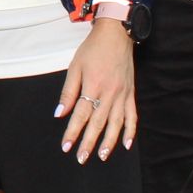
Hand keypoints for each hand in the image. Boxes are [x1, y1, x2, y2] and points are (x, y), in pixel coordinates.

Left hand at [55, 16, 137, 163]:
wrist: (116, 35)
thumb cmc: (93, 49)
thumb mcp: (75, 66)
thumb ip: (68, 91)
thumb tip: (60, 113)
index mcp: (93, 85)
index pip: (80, 114)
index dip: (73, 132)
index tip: (66, 146)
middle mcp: (109, 93)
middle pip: (98, 123)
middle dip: (89, 142)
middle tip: (81, 158)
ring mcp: (122, 94)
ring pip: (116, 123)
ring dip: (109, 142)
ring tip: (101, 156)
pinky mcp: (130, 94)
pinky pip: (132, 115)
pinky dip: (130, 131)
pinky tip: (126, 144)